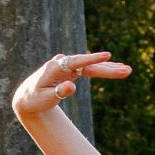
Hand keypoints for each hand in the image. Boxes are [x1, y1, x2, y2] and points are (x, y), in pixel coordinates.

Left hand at [12, 51, 131, 123]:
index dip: (91, 59)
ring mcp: (68, 65)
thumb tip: (71, 87)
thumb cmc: (35, 99)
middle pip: (88, 64)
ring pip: (91, 66)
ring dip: (109, 68)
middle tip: (126, 71)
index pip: (76, 62)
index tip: (107, 55)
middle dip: (107, 67)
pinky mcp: (72, 69)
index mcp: (54, 68)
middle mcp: (62, 63)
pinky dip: (102, 69)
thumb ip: (58, 93)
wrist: (27, 97)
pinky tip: (117, 68)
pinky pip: (90, 69)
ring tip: (127, 70)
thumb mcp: (45, 99)